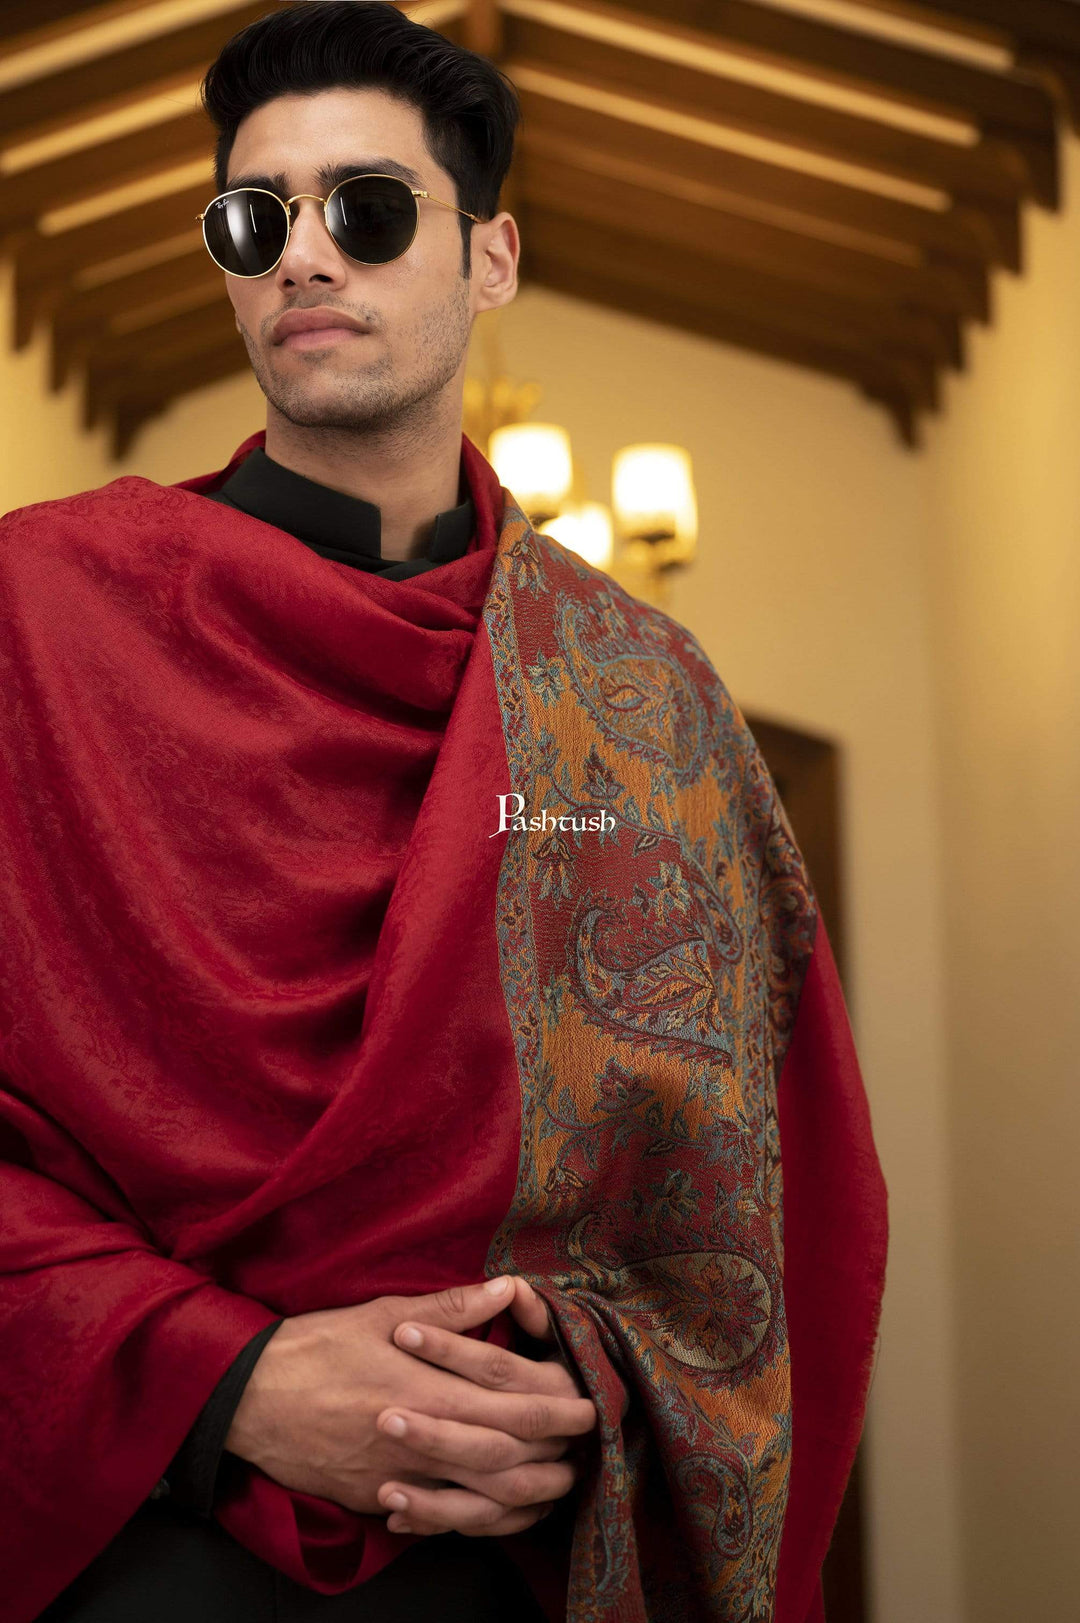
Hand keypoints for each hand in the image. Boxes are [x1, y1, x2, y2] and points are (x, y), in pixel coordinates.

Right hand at [225, 1277, 596, 1533]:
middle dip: (555, 1448)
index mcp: (427, 1384)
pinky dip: (478, 1518)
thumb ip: (451, 1308)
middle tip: (589, 1440)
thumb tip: (507, 1288)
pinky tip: (500, 1511)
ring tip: (559, 1481)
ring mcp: (399, 1475)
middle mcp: (420, 1435)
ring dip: (528, 1492)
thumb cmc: (315, 1346)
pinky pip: (440, 1518)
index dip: (556, 1404)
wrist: (246, 1398)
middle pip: (507, 1454)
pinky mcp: (378, 1497)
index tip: (588, 1399)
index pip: (511, 1403)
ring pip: (482, 1497)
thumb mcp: (381, 1311)